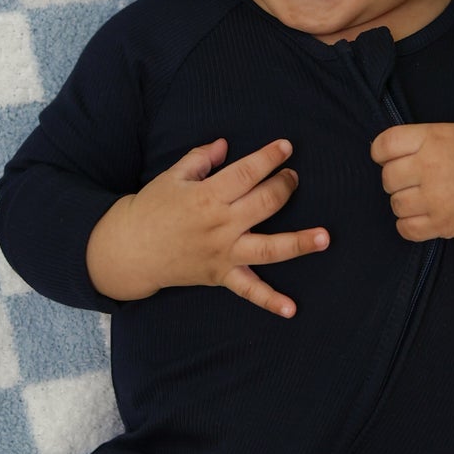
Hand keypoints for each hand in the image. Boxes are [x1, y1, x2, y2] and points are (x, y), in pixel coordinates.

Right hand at [85, 137, 329, 317]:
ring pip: (268, 249)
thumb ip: (201, 158)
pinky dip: (270, 301)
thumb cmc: (151, 208)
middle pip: (265, 203)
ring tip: (324, 238)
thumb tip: (226, 144)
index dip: (269, 157)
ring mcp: (223, 253)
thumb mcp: (172, 177)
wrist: (129, 249)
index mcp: (207, 196)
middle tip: (293, 177)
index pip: (247, 172)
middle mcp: (220, 225)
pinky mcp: (221, 275)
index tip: (286, 147)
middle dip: (285, 186)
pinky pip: (249, 291)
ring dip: (299, 243)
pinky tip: (292, 309)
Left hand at [369, 121, 453, 241]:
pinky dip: (410, 225)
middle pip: (387, 178)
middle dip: (397, 179)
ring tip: (423, 197)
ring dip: (405, 202)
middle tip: (414, 179)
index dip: (382, 153)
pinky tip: (423, 216)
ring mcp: (437, 197)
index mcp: (433, 138)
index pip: (383, 145)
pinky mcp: (445, 224)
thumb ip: (421, 139)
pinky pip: (407, 229)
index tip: (390, 157)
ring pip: (395, 204)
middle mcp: (432, 166)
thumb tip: (385, 155)